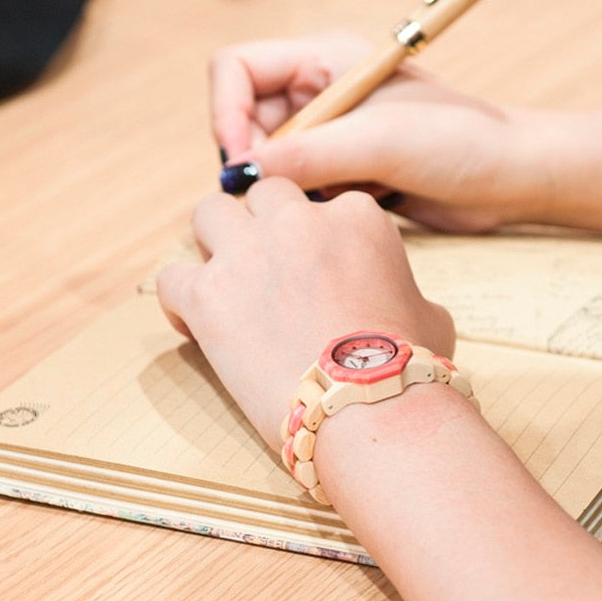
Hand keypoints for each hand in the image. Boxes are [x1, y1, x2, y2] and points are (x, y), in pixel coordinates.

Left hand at [155, 178, 454, 449]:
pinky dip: (180, 298)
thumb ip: (406, 291)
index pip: (327, 207)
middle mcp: (298, 222)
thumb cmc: (407, 365)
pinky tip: (194, 323)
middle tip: (267, 266)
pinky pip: (171, 276)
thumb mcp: (431, 316)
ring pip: (209, 213)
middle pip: (265, 196)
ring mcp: (248, 254)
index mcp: (356, 217)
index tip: (317, 272)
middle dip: (263, 224)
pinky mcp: (207, 295)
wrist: (370, 404)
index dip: (318, 239)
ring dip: (214, 241)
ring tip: (224, 280)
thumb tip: (405, 306)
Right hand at [209, 31, 542, 232]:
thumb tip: (244, 173)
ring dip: (283, 186)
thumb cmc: (461, 140)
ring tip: (323, 201)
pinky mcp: (347, 170)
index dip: (226, 111)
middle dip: (254, 158)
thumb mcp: (382, 140)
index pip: (236, 67)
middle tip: (276, 194)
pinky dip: (308, 204)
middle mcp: (322, 91)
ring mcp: (334, 132)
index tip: (244, 160)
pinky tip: (343, 211)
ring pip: (271, 160)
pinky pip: (300, 188)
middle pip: (246, 119)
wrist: (510, 178)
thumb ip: (310, 152)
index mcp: (324, 58)